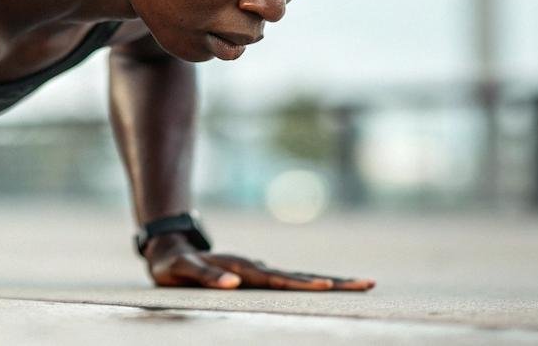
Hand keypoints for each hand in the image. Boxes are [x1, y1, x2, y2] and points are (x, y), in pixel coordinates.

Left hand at [145, 233, 374, 291]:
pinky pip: (288, 281)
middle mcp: (255, 268)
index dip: (302, 284)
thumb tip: (233, 285)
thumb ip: (204, 277)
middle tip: (368, 283)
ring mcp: (258, 271)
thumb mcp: (181, 270)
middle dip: (334, 282)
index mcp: (242, 269)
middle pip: (299, 276)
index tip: (328, 287)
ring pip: (298, 277)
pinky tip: (330, 287)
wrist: (169, 250)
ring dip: (329, 281)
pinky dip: (310, 284)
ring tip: (359, 284)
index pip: (278, 279)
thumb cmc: (173, 265)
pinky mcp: (256, 276)